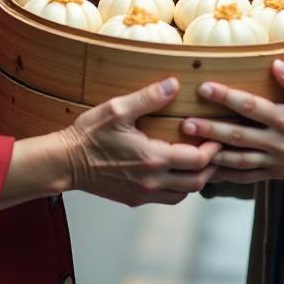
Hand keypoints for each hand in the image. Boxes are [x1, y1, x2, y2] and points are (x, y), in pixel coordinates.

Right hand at [58, 78, 220, 206]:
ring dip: (197, 179)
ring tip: (201, 161)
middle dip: (211, 167)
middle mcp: (152, 181)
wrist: (65, 162)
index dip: (213, 149)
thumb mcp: (118, 109)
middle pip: (197, 182)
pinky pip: (168, 199)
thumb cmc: (89, 134)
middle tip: (217, 149)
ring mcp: (144, 193)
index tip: (218, 136)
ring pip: (184, 194)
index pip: (197, 160)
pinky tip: (177, 172)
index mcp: (152, 158)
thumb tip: (174, 84)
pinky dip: (180, 188)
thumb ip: (149, 97)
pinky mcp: (135, 199)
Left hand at [181, 59, 283, 184]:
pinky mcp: (273, 174)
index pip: (252, 107)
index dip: (227, 97)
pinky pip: (244, 177)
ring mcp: (275, 162)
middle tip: (185, 122)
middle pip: (239, 136)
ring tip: (188, 147)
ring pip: (238, 160)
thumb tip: (276, 65)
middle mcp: (279, 144)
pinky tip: (204, 168)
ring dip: (213, 153)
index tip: (204, 88)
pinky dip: (224, 174)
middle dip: (211, 129)